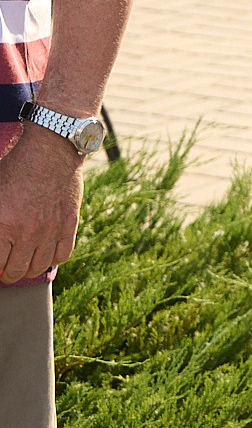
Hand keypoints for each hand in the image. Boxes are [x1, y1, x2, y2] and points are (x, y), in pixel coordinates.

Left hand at [0, 125, 86, 283]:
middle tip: (6, 272)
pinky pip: (63, 254)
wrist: (50, 151)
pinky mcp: (69, 223)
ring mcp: (51, 228)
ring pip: (39, 267)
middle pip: (16, 270)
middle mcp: (27, 231)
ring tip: (25, 264)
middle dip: (8, 275)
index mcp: (3, 223)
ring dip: (29, 270)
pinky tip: (45, 253)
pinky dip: (53, 259)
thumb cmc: (15, 169)